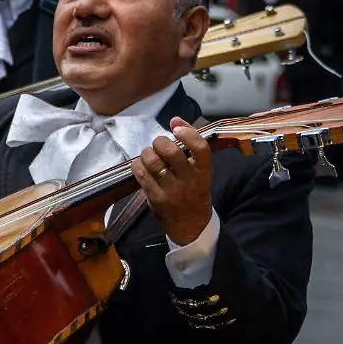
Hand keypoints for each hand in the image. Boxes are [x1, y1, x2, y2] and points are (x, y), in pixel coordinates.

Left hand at [132, 117, 213, 245]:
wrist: (190, 223)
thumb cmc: (194, 189)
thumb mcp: (200, 169)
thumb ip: (190, 144)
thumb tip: (174, 119)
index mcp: (205, 172)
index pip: (200, 148)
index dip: (187, 133)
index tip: (176, 129)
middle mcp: (190, 181)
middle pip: (172, 153)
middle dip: (160, 142)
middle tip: (158, 144)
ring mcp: (172, 192)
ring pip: (154, 162)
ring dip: (147, 152)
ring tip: (148, 154)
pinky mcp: (156, 199)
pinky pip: (142, 175)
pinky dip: (138, 165)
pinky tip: (141, 164)